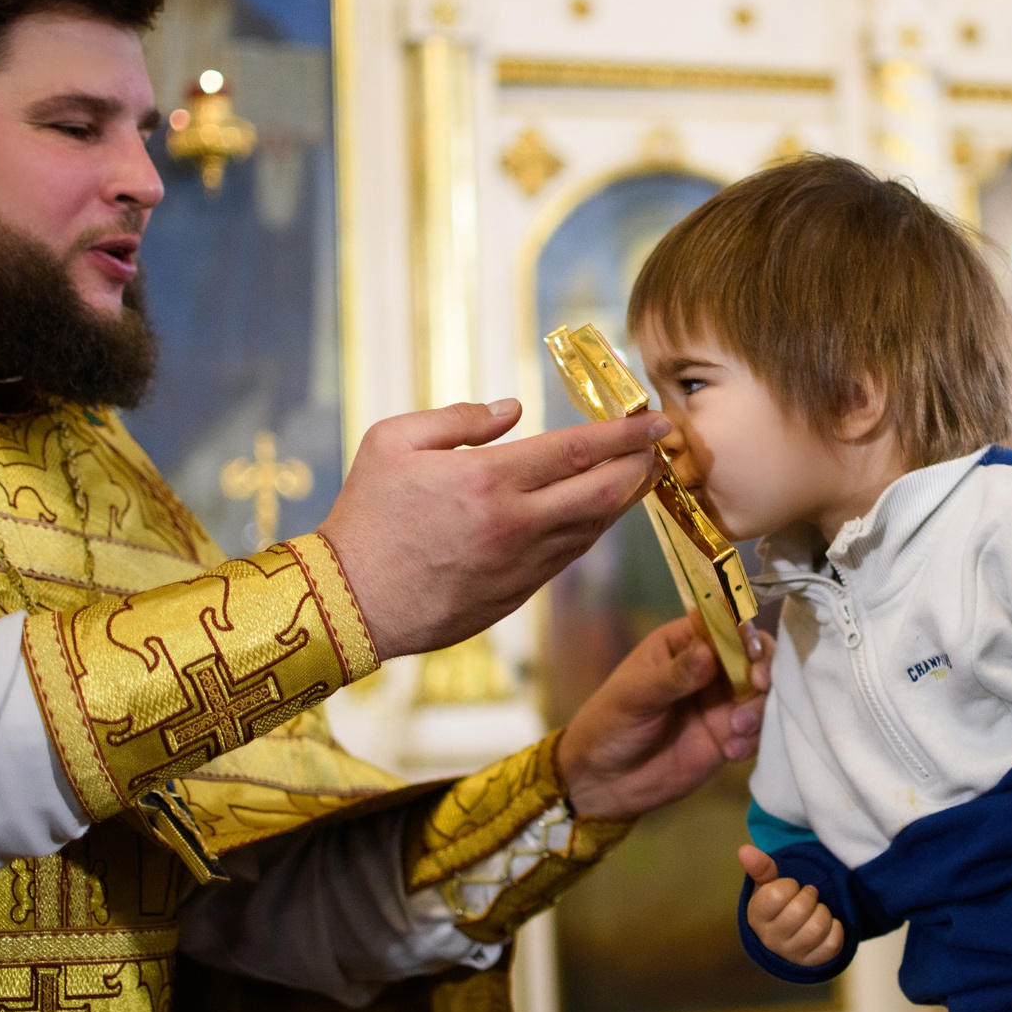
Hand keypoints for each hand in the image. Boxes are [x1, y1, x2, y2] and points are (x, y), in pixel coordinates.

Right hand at [317, 399, 664, 659]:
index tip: (655, 419)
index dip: (625, 432)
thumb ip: (458, 417)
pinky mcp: (518, 594)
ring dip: (624, 498)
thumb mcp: (392, 441)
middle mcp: (516, 524)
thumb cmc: (365, 515)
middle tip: (660, 445)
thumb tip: (512, 409)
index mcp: (489, 480)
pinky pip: (570, 556)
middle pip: (604, 491)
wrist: (350, 602)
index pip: (579, 449)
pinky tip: (598, 511)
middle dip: (641, 464)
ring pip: (594, 527)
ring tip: (639, 472)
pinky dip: (593, 529)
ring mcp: (521, 564)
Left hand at [562, 619, 772, 820]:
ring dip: (759, 708)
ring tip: (737, 728)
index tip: (750, 653)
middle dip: (764, 668)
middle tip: (758, 685)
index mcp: (684, 644)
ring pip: (762, 694)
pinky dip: (754, 739)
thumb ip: (676, 675)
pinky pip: (758, 730)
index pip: (724, 625)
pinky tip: (731, 751)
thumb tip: (709, 652)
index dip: (744, 633)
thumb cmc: (611, 723)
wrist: (605, 781)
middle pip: (754, 655)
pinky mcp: (729, 736)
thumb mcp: (637, 695)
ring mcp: (722, 703)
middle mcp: (710, 668)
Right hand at [738, 844, 843, 966]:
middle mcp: (771, 939)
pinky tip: (827, 926)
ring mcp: (792, 954)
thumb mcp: (768, 885)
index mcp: (756, 917)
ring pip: (817, 927)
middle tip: (808, 896)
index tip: (790, 888)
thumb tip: (744, 850)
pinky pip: (833, 943)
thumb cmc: (778, 906)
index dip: (790, 885)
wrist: (789, 937)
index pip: (777, 894)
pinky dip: (836, 929)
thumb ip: (760, 867)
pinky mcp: (813, 963)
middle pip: (800, 910)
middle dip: (810, 896)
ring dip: (824, 912)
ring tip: (817, 910)